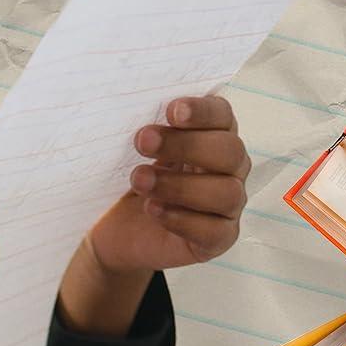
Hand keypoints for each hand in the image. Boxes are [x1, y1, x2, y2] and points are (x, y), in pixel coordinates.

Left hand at [90, 95, 250, 275]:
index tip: (172, 111)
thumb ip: (149, 129)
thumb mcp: (134, 149)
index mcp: (213, 135)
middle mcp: (229, 168)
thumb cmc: (133, 176)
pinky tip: (153, 209)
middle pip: (230, 151)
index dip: (203, 111)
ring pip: (226, 192)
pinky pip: (215, 231)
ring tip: (140, 180)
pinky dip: (183, 219)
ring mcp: (228, 205)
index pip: (223, 116)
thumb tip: (137, 107)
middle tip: (143, 142)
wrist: (116, 226)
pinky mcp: (218, 238)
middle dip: (186, 145)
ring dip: (180, 185)